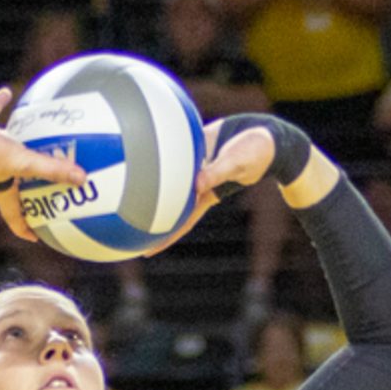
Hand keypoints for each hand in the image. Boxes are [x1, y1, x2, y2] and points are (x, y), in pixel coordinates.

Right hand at [0, 88, 87, 241]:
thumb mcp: (26, 164)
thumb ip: (53, 171)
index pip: (14, 216)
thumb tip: (83, 180)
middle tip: (38, 185)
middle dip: (24, 186)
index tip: (36, 237)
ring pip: (3, 148)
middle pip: (12, 183)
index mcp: (3, 186)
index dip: (24, 229)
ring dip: (15, 144)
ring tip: (29, 137)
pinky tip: (8, 91)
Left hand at [135, 118, 277, 257]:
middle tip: (125, 229)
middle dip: (149, 219)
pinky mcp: (196, 148)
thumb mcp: (237, 164)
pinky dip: (161, 153)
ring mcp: (195, 167)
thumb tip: (196, 183)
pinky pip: (174, 154)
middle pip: (169, 206)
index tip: (145, 254)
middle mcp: (196, 184)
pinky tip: (143, 147)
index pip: (181, 223)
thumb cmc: (256, 153)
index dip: (164, 240)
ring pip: (168, 181)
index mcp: (205, 195)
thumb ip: (217, 172)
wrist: (266, 135)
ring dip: (150, 186)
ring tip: (125, 190)